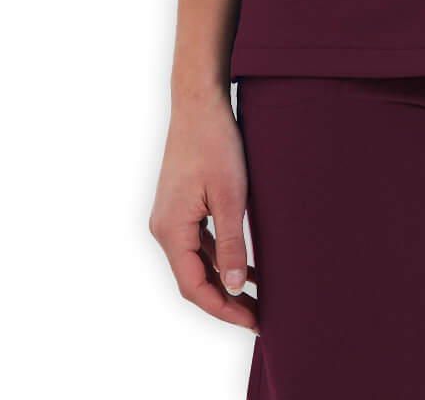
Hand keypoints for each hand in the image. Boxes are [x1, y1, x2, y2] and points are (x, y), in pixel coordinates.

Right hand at [148, 86, 258, 333]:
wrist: (199, 102)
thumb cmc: (215, 143)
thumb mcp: (230, 196)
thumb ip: (230, 244)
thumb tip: (232, 288)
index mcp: (170, 230)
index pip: (193, 287)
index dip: (223, 309)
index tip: (253, 321)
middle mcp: (164, 228)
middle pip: (193, 279)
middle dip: (225, 300)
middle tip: (260, 315)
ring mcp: (170, 217)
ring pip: (196, 263)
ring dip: (224, 281)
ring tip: (258, 297)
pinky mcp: (180, 206)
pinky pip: (198, 244)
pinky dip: (220, 258)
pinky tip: (245, 265)